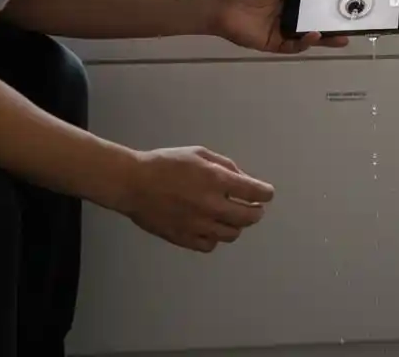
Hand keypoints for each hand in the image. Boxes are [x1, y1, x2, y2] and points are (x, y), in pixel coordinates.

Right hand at [120, 147, 273, 252]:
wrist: (133, 183)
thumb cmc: (166, 163)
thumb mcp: (199, 153)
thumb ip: (226, 166)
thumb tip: (243, 179)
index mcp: (217, 181)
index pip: (256, 193)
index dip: (265, 193)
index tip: (266, 194)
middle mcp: (212, 205)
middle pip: (249, 218)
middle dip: (256, 211)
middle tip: (254, 207)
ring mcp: (198, 224)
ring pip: (232, 234)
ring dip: (236, 225)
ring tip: (230, 217)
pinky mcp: (183, 238)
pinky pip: (210, 245)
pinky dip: (214, 237)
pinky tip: (210, 227)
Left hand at [206, 0, 349, 53]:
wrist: (220, 4)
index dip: (328, 0)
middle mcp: (287, 13)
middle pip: (314, 19)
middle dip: (332, 23)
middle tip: (350, 24)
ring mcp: (281, 29)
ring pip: (308, 35)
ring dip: (325, 37)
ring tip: (342, 37)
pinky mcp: (273, 43)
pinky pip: (293, 46)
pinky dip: (305, 42)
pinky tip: (314, 35)